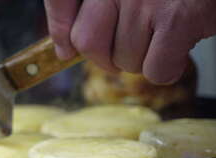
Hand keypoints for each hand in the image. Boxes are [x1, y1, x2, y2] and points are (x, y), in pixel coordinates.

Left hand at [44, 0, 215, 83]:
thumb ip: (97, 5)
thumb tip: (66, 48)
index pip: (59, 1)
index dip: (59, 31)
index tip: (65, 49)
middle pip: (86, 42)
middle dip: (104, 58)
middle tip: (123, 53)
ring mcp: (145, 0)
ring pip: (124, 60)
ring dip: (143, 59)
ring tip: (162, 36)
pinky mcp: (176, 18)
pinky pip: (155, 70)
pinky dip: (167, 69)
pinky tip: (178, 48)